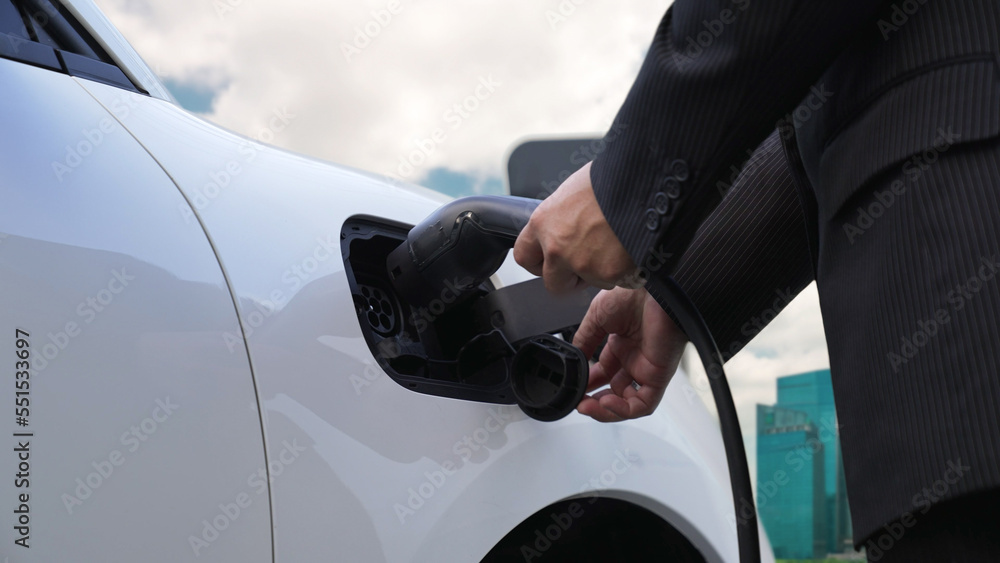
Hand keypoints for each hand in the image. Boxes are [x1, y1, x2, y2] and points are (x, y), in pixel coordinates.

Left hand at [513, 162, 639, 293]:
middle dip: (571, 278)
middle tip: (588, 262)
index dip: (539, 263)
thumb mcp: (574, 191)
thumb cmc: (612, 178)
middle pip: (554, 283)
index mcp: (543, 222)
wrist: (642, 181)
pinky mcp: (608, 273)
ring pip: (589, 282)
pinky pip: (615, 281)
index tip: (550, 262)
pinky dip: (624, 270)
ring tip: (616, 244)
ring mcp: (582, 263)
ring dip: (601, 271)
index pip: (524, 257)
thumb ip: (562, 217)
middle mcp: (557, 247)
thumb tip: (566, 226)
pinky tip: (630, 248)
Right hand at [573, 287, 687, 421]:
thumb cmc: (632, 294)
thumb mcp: (595, 317)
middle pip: (615, 391)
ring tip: (588, 406)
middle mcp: (634, 358)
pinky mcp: (658, 376)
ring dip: (607, 410)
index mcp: (621, 344)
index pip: (603, 374)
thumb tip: (573, 359)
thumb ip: (584, 340)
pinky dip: (623, 410)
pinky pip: (643, 404)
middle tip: (579, 403)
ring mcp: (646, 368)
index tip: (573, 389)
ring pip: (629, 403)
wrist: (653, 288)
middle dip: (595, 401)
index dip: (588, 385)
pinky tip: (606, 402)